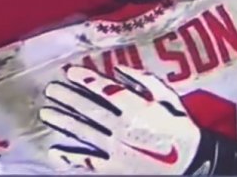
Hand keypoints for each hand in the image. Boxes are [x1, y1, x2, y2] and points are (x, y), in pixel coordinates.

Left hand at [39, 65, 221, 174]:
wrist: (190, 163)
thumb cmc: (180, 127)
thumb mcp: (169, 98)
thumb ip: (146, 81)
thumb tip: (121, 69)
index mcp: (136, 107)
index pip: (105, 89)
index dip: (86, 79)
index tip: (70, 71)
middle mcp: (121, 126)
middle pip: (89, 109)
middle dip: (68, 98)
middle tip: (51, 89)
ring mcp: (115, 148)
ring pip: (84, 132)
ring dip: (63, 122)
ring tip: (46, 113)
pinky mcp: (113, 167)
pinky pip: (87, 161)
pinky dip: (70, 157)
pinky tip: (55, 151)